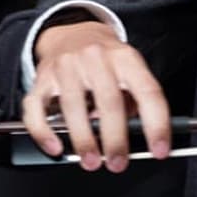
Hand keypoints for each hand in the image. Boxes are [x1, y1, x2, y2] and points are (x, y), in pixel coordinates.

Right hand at [25, 20, 171, 171]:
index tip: (160, 150)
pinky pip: (36, 107)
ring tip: (91, 161)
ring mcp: (67, 66)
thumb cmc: (106, 61)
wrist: (74, 33)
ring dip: (84, 140)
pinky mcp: (42, 78)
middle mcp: (96, 59)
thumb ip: (136, 101)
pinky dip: (44, 131)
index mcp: (126, 58)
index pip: (148, 92)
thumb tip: (138, 136)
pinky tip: (55, 147)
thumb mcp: (130, 71)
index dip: (157, 124)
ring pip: (73, 106)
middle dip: (115, 139)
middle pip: (109, 101)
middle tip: (118, 163)